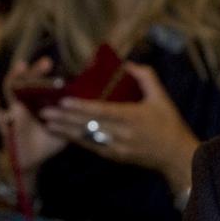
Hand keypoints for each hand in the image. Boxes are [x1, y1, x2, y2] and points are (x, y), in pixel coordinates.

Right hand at [0, 58, 66, 174]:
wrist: (33, 161)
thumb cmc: (49, 140)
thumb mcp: (65, 128)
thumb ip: (73, 118)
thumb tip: (92, 106)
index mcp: (41, 100)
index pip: (44, 81)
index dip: (51, 72)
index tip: (63, 64)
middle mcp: (26, 101)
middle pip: (28, 81)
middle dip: (35, 70)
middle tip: (47, 62)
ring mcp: (14, 111)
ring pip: (10, 90)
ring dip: (14, 77)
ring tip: (20, 65)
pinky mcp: (4, 126)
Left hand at [41, 62, 199, 192]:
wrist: (176, 156)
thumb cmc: (169, 124)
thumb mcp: (161, 97)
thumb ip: (145, 77)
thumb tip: (126, 64)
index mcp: (132, 117)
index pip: (102, 111)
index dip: (81, 106)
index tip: (63, 100)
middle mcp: (122, 134)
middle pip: (88, 125)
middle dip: (64, 118)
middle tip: (44, 111)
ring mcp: (116, 148)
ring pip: (86, 138)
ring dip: (65, 130)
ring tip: (47, 122)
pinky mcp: (114, 157)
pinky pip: (91, 147)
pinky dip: (76, 139)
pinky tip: (62, 133)